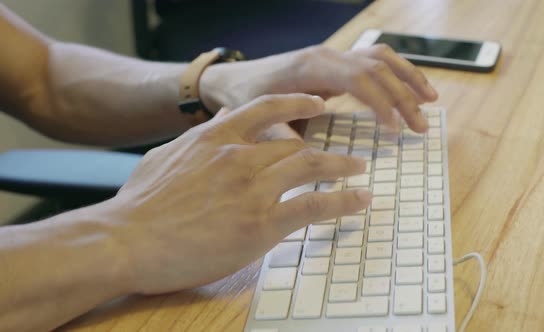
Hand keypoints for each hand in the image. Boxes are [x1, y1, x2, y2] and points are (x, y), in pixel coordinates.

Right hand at [103, 94, 370, 294]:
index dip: (298, 104)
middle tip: (350, 156)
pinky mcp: (262, 224)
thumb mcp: (165, 157)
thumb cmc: (138, 205)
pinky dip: (343, 201)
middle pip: (296, 145)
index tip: (318, 105)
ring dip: (342, 169)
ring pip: (311, 168)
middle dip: (328, 149)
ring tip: (360, 171)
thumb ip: (199, 140)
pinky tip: (359, 201)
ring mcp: (253, 189)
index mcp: (215, 138)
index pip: (266, 109)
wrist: (125, 240)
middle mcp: (239, 157)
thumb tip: (222, 123)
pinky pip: (314, 205)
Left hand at [200, 44, 437, 135]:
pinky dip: (396, 72)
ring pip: (380, 57)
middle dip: (403, 96)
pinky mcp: (336, 63)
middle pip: (377, 68)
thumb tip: (309, 157)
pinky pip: (373, 60)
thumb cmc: (245, 98)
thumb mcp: (259, 118)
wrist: (233, 78)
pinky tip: (410, 88)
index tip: (397, 129)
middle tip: (421, 126)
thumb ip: (284, 135)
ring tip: (431, 100)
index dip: (382, 103)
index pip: (359, 79)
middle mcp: (326, 56)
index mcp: (311, 67)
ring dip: (408, 77)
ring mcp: (333, 57)